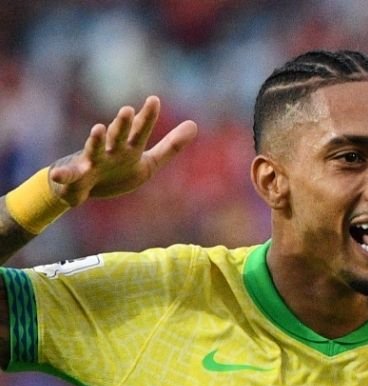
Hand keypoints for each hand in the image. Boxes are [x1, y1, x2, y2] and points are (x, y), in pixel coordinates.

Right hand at [47, 96, 197, 206]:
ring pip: (93, 150)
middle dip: (122, 124)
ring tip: (98, 129)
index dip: (147, 117)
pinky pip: (68, 177)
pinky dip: (63, 175)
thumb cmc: (119, 170)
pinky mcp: (77, 177)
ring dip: (96, 140)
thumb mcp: (149, 161)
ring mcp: (92, 162)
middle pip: (118, 136)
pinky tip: (58, 175)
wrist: (87, 188)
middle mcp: (110, 151)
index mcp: (129, 148)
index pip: (140, 131)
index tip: (154, 99)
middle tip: (127, 110)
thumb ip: (171, 146)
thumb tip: (194, 124)